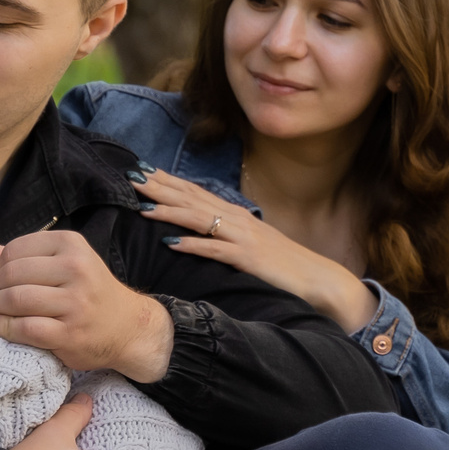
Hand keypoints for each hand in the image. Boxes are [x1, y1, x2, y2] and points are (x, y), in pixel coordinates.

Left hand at [0, 231, 175, 380]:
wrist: (128, 328)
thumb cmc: (86, 293)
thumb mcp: (57, 265)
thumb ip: (10, 257)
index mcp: (71, 245)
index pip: (15, 250)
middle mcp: (76, 269)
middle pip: (12, 274)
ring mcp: (75, 302)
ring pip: (16, 300)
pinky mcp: (71, 333)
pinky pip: (25, 328)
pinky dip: (4, 328)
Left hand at [134, 169, 376, 332]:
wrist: (318, 278)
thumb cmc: (282, 265)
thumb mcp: (250, 243)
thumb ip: (224, 234)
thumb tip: (197, 231)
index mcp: (235, 215)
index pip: (195, 192)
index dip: (167, 181)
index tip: (140, 171)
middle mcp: (236, 220)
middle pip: (191, 199)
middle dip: (160, 188)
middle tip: (131, 177)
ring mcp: (242, 238)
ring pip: (199, 219)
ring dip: (169, 211)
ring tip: (142, 205)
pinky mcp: (248, 259)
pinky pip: (215, 250)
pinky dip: (192, 245)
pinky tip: (171, 243)